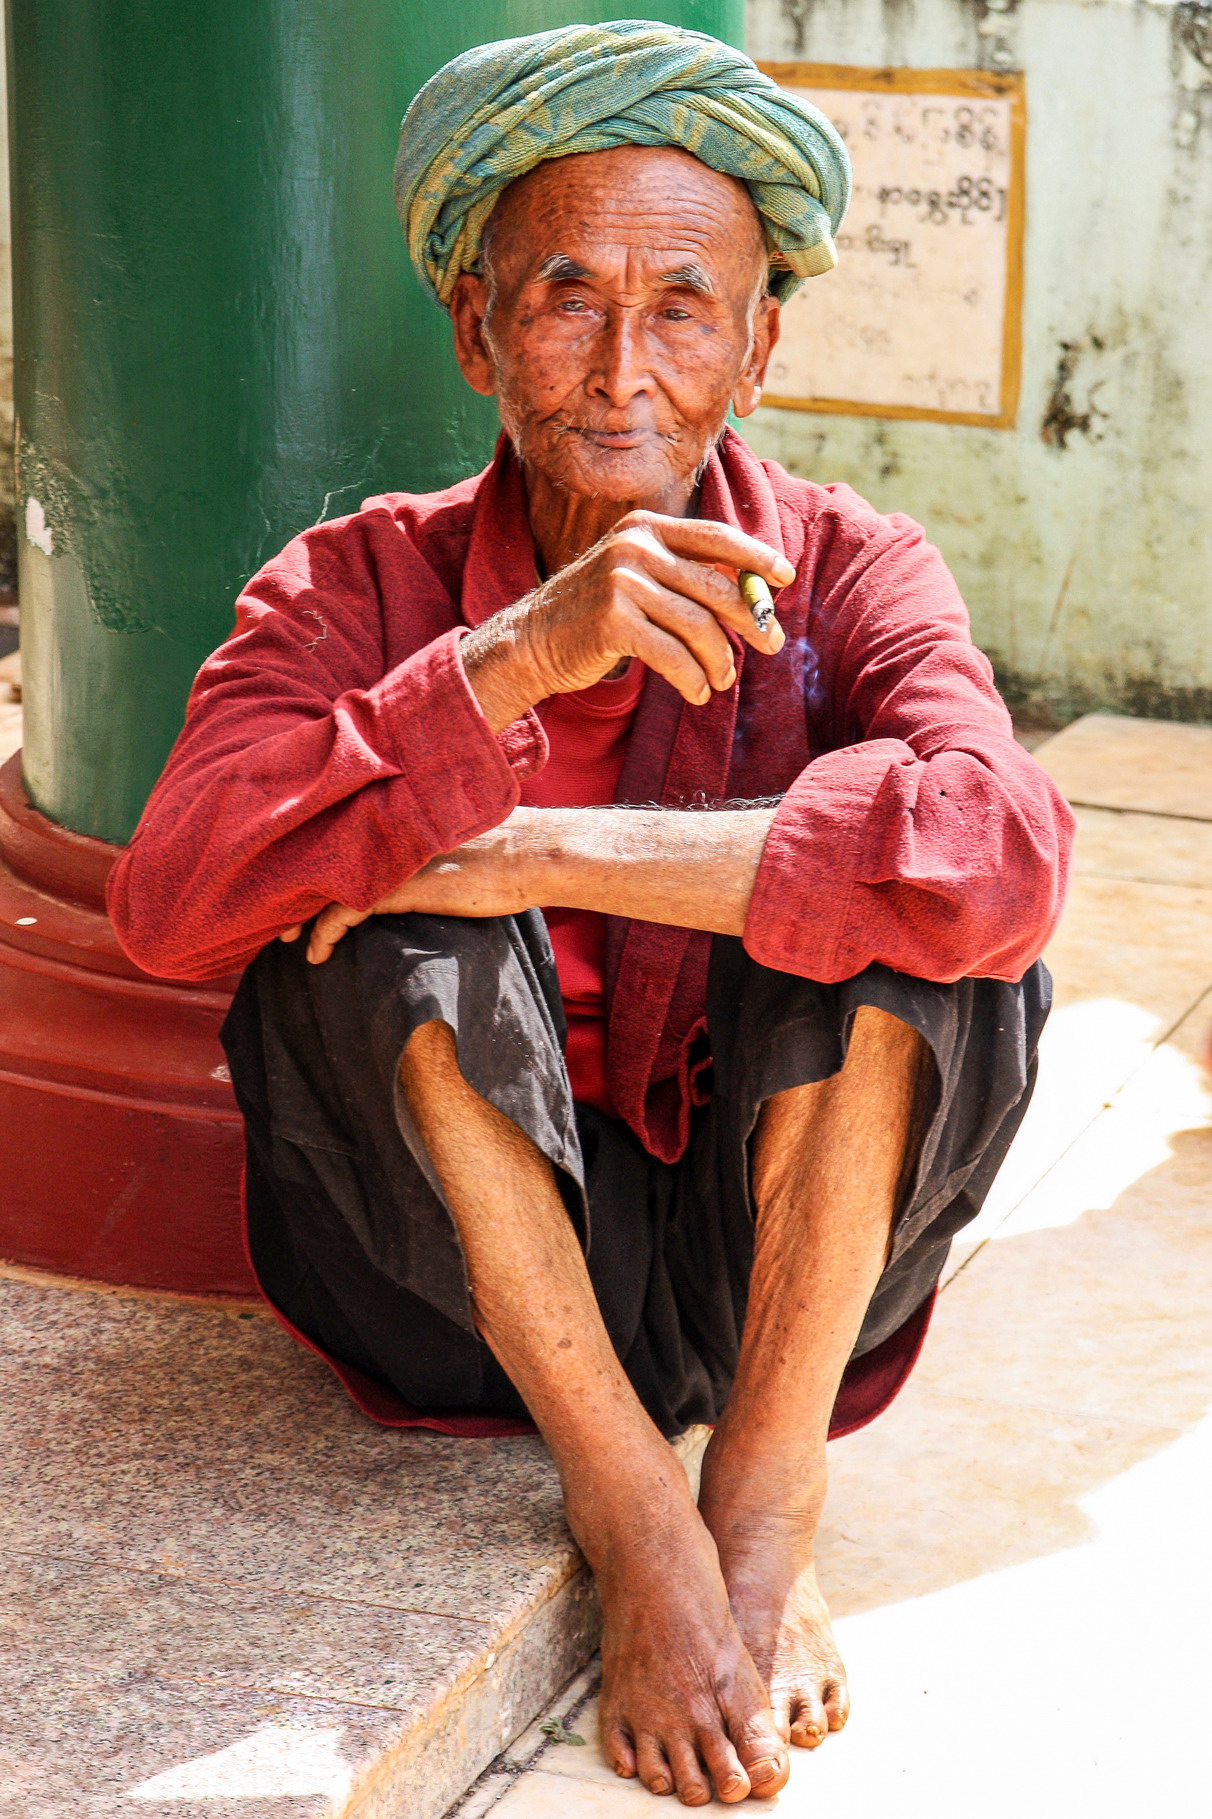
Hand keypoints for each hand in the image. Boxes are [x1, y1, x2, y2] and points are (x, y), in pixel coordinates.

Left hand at [280, 821, 533, 963]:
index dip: (313, 870)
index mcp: (394, 820)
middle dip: (295, 893)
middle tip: (279, 923)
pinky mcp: (397, 886)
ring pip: (324, 887)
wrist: (531, 855)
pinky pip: (343, 911)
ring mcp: (387, 858)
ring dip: (302, 919)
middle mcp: (382, 833)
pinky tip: (319, 952)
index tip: (298, 894)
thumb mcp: (455, 842)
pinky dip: (325, 932)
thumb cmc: (505, 852)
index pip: (339, 842)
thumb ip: (424, 847)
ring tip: (292, 944)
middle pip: (322, 862)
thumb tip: (418, 867)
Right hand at [462, 512, 793, 730]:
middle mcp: (635, 547)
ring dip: (719, 660)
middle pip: (714, 587)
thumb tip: (752, 597)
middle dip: (750, 621)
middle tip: (771, 645)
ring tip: (722, 681)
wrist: (531, 641)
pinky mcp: (613, 621)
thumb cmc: (593, 614)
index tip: (785, 578)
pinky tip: (697, 692)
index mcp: (645, 528)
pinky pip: (673, 655)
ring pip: (698, 626)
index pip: (715, 537)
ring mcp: (622, 581)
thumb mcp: (636, 579)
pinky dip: (693, 678)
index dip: (756, 557)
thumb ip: (683, 576)